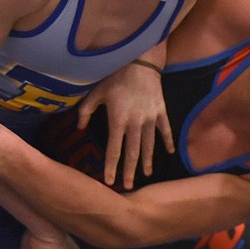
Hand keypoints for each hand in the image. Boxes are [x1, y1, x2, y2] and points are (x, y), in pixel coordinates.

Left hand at [77, 61, 173, 188]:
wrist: (140, 61)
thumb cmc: (115, 76)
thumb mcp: (96, 92)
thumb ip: (85, 111)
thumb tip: (79, 128)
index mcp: (117, 120)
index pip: (113, 149)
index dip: (111, 166)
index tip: (109, 181)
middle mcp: (135, 123)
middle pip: (132, 153)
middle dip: (129, 171)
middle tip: (127, 187)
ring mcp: (150, 118)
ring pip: (149, 145)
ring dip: (147, 161)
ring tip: (146, 174)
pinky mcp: (161, 112)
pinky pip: (165, 130)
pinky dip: (167, 141)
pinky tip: (169, 153)